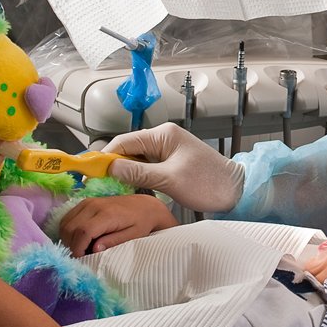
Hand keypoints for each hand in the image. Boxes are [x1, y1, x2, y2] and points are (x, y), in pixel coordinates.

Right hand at [59, 193, 177, 254]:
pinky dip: (69, 230)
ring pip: (65, 223)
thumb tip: (94, 249)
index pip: (83, 232)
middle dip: (71, 246)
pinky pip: (68, 217)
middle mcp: (94, 205)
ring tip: (81, 248)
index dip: (78, 248)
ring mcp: (88, 202)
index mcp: (107, 215)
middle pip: (70, 228)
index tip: (81, 260)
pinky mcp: (85, 202)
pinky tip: (79, 239)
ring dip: (68, 239)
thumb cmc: (141, 223)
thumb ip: (113, 242)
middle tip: (81, 256)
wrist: (145, 205)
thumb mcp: (133, 236)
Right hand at [104, 122, 245, 212]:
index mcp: (163, 135)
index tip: (91, 174)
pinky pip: (145, 168)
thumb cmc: (208, 183)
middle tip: (98, 186)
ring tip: (111, 190)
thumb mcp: (170, 179)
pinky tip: (129, 190)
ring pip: (135, 161)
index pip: (124, 142)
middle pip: (127, 150)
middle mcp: (162, 139)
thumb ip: (139, 173)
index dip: (105, 158)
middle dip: (112, 167)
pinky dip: (136, 178)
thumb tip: (111, 168)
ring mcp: (166, 151)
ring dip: (123, 174)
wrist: (235, 191)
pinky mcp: (169, 164)